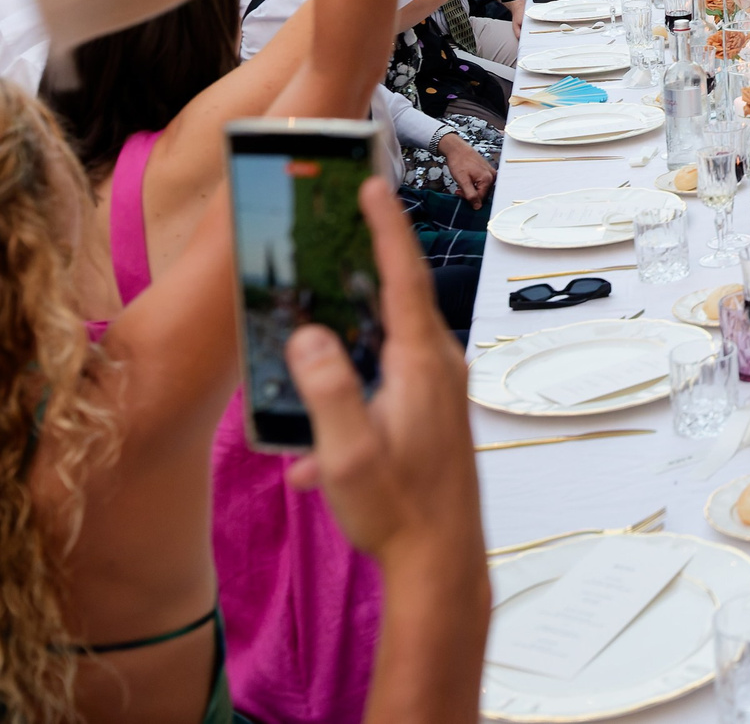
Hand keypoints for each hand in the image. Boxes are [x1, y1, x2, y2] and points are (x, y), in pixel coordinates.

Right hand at [286, 180, 482, 582]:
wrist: (442, 563)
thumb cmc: (398, 512)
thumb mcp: (350, 455)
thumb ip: (327, 393)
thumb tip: (307, 335)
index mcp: (421, 365)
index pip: (402, 278)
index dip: (385, 229)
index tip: (372, 185)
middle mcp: (439, 367)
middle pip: (400, 296)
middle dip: (369, 261)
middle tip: (341, 223)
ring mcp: (441, 390)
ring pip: (388, 342)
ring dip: (352, 337)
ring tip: (316, 324)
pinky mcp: (434, 413)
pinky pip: (386, 385)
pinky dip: (351, 403)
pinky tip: (313, 462)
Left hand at [438, 133, 494, 204]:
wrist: (457, 148)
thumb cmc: (459, 162)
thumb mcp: (462, 180)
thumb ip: (470, 195)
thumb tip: (477, 207)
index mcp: (488, 179)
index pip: (481, 198)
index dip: (469, 198)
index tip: (459, 193)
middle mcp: (492, 176)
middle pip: (482, 193)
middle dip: (470, 194)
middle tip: (459, 189)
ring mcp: (490, 172)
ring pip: (482, 188)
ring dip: (472, 189)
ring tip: (462, 183)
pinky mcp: (487, 170)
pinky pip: (482, 182)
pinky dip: (474, 183)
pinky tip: (467, 179)